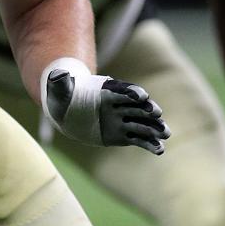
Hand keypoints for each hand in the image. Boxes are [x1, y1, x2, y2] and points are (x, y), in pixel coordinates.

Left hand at [42, 57, 169, 154]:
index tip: (141, 96)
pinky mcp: (123, 135)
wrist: (67, 112)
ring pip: (142, 124)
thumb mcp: (59, 88)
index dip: (132, 92)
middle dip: (148, 109)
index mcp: (107, 91)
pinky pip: (139, 140)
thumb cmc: (63, 96)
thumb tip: (58, 75)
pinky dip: (150, 145)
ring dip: (155, 129)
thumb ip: (60, 82)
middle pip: (137, 106)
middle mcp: (119, 105)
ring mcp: (123, 120)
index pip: (123, 90)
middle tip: (157, 114)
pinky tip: (160, 150)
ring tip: (166, 134)